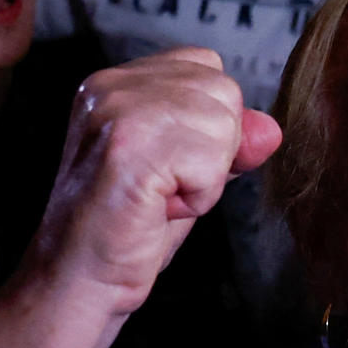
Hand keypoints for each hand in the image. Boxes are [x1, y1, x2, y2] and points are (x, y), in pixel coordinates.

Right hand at [28, 48, 282, 319]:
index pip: (207, 65)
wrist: (77, 281)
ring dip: (205, 176)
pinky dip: (199, 196)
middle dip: (212, 150)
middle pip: (222, 90)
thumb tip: (270, 127)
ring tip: (158, 198)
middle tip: (162, 188)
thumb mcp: (187, 174)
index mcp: (115, 82)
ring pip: (222, 124)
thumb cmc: (124, 233)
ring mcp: (118, 110)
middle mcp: (111, 85)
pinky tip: (157, 208)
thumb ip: (226, 142)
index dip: (210, 122)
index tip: (170, 164)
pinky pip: (212, 160)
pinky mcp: (130, 144)